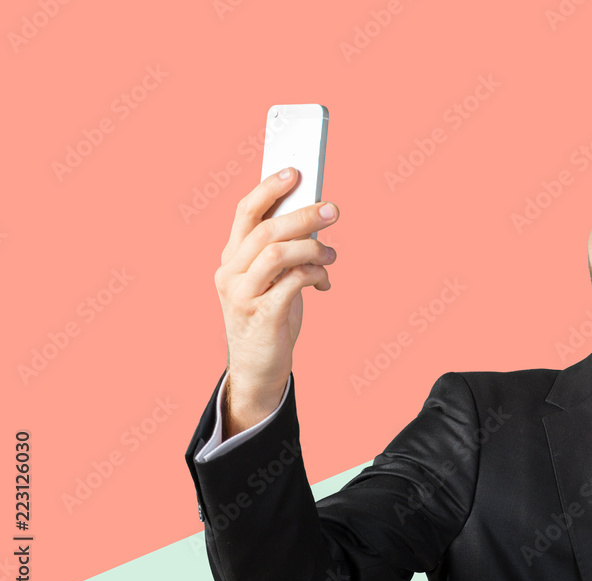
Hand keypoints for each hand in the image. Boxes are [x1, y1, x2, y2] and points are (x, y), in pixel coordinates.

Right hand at [214, 167, 338, 425]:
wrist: (259, 370)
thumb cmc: (271, 318)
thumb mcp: (273, 281)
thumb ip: (285, 253)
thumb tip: (317, 221)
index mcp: (231, 258)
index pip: (244, 212)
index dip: (269, 188)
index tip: (296, 172)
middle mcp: (229, 273)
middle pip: (265, 229)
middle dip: (303, 215)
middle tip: (334, 210)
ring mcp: (241, 295)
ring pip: (276, 253)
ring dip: (312, 248)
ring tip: (332, 256)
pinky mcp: (261, 316)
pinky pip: (291, 283)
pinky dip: (313, 275)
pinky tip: (324, 282)